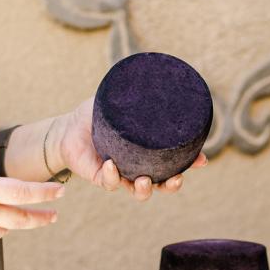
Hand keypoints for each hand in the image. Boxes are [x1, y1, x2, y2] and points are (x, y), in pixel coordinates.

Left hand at [55, 97, 207, 201]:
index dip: (189, 163)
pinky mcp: (100, 177)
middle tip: (176, 178)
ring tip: (144, 180)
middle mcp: (137, 167)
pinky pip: (109, 183)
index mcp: (146, 152)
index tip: (201, 160)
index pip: (172, 161)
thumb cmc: (95, 116)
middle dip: (171, 185)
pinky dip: (112, 176)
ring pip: (139, 191)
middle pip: (160, 183)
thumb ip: (136, 95)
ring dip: (145, 189)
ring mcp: (120, 174)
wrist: (67, 128)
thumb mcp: (117, 102)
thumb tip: (157, 78)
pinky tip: (111, 165)